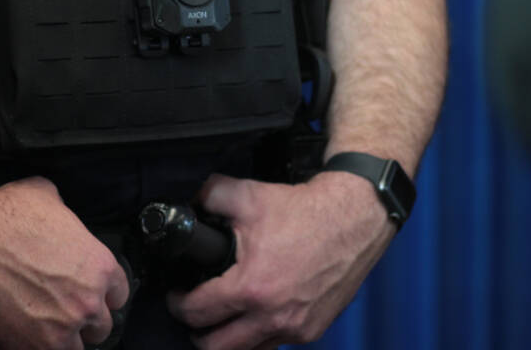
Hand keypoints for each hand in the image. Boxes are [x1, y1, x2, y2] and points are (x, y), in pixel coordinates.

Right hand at [0, 177, 130, 349]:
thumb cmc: (2, 216)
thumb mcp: (47, 197)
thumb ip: (65, 217)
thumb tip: (59, 218)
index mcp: (98, 267)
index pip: (119, 294)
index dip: (103, 292)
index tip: (91, 293)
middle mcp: (84, 304)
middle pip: (100, 327)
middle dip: (84, 319)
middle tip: (64, 309)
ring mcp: (56, 332)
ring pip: (73, 349)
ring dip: (61, 339)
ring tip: (43, 326)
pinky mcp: (24, 348)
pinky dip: (30, 345)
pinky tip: (20, 331)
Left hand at [166, 172, 394, 349]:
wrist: (353, 220)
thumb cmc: (305, 211)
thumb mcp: (248, 195)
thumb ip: (210, 196)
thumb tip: (190, 204)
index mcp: (252, 287)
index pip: (197, 312)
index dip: (178, 303)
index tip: (177, 296)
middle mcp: (273, 316)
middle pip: (215, 347)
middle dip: (197, 330)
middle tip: (194, 312)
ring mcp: (294, 328)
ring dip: (227, 338)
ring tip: (221, 318)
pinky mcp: (312, 330)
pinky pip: (273, 345)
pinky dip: (257, 337)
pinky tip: (252, 318)